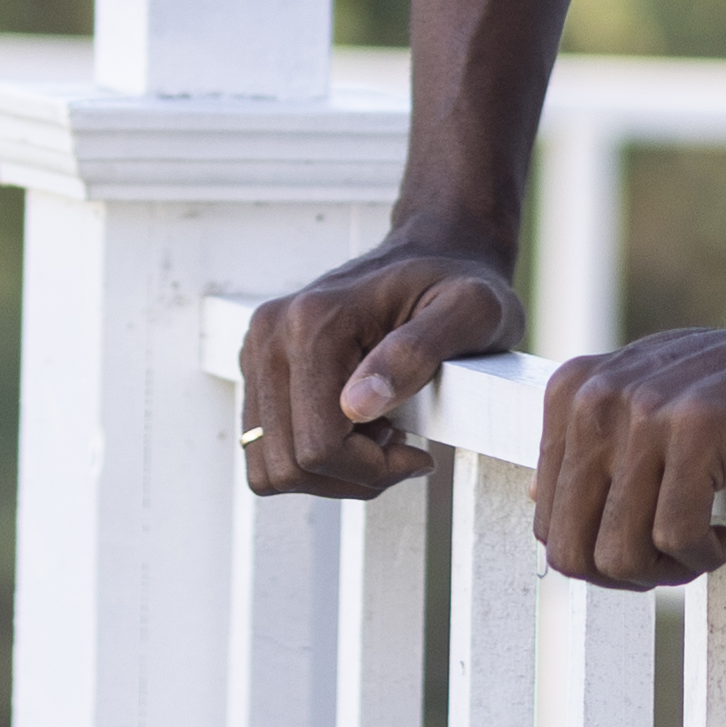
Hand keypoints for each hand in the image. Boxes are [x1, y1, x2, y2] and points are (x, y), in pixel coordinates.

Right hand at [237, 235, 520, 500]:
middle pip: (288, 466)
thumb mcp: (469, 313)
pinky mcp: (258, 367)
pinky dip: (311, 457)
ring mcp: (257, 350)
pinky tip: (355, 428)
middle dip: (352, 475)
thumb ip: (417, 353)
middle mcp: (270, 334)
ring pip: (270, 467)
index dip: (373, 470)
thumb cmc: (458, 285)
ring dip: (329, 471)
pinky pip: (266, 448)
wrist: (434, 251)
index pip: (318, 448)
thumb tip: (358, 406)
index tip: (418, 454)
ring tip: (377, 435)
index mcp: (312, 322)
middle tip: (401, 446)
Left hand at [531, 296, 725, 590]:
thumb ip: (589, 442)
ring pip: (620, 553)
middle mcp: (594, 398)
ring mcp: (643, 410)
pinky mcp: (696, 428)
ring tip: (702, 547)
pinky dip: (703, 557)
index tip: (649, 547)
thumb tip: (531, 493)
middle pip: (571, 550)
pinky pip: (676, 537)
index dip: (599, 559)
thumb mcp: (641, 394)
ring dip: (667, 572)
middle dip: (624, 578)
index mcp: (571, 394)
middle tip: (673, 562)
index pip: (547, 523)